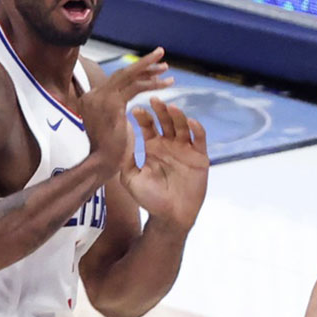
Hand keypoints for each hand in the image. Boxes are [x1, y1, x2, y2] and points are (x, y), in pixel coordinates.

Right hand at [80, 49, 171, 174]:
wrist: (102, 165)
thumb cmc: (108, 151)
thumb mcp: (110, 125)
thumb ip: (115, 111)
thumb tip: (125, 104)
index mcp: (91, 99)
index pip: (116, 80)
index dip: (135, 73)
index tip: (151, 70)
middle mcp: (94, 95)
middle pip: (122, 74)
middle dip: (143, 65)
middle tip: (160, 54)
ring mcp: (101, 98)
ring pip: (129, 76)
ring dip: (149, 69)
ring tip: (166, 65)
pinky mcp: (112, 104)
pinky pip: (135, 87)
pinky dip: (152, 83)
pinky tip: (166, 83)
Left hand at [122, 97, 208, 231]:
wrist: (170, 217)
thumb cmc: (150, 199)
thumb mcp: (130, 178)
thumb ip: (125, 160)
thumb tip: (117, 140)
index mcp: (154, 147)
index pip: (149, 126)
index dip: (144, 117)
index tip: (135, 110)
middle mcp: (170, 145)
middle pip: (166, 121)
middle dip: (160, 110)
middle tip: (155, 100)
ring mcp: (186, 149)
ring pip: (182, 126)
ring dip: (177, 116)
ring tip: (171, 107)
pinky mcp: (200, 157)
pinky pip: (199, 139)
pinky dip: (196, 129)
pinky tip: (190, 121)